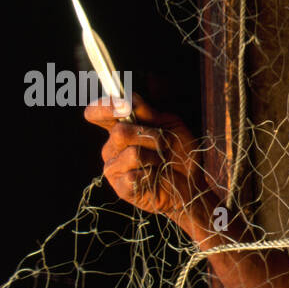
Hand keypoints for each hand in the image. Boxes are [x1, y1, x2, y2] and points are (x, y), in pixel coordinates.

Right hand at [85, 94, 209, 223]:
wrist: (192, 182)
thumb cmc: (180, 152)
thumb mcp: (169, 125)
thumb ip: (148, 112)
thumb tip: (127, 99)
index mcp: (119, 128)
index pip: (96, 114)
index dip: (104, 107)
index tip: (125, 106)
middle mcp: (112, 148)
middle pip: (119, 132)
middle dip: (150, 136)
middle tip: (164, 145)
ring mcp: (114, 169)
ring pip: (131, 153)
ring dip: (155, 156)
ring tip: (161, 163)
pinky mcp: (121, 188)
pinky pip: (133, 176)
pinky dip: (151, 175)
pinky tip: (155, 178)